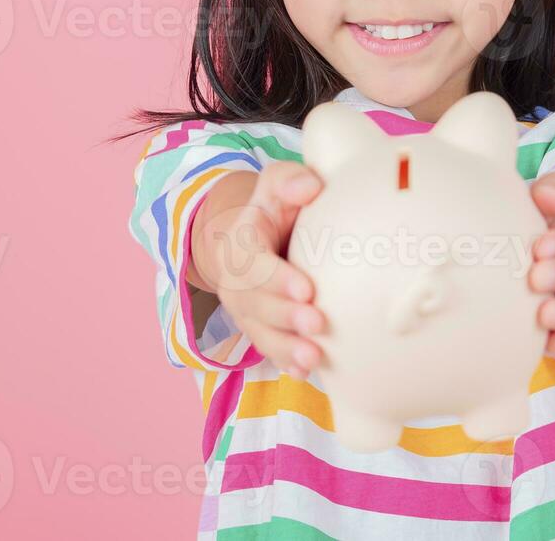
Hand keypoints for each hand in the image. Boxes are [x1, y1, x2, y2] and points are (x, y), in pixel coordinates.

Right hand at [192, 161, 326, 379]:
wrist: (250, 239)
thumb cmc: (274, 209)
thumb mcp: (276, 185)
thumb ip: (290, 180)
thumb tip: (311, 186)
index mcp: (242, 242)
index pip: (253, 262)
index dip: (276, 278)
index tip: (306, 289)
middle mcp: (238, 280)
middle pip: (256, 303)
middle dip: (285, 316)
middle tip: (317, 324)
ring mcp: (247, 309)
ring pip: (261, 333)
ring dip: (286, 348)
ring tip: (314, 358)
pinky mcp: (260, 329)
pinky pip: (269, 350)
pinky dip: (286, 363)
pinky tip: (307, 373)